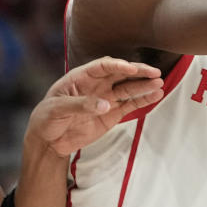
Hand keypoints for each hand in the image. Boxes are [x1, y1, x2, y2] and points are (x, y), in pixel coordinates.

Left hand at [25, 57, 163, 156]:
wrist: (47, 140)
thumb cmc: (47, 117)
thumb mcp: (57, 109)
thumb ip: (80, 105)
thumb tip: (105, 104)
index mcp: (81, 77)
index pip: (103, 66)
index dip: (117, 65)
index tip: (130, 68)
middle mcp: (97, 85)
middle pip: (121, 74)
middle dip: (138, 72)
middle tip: (154, 72)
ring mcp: (106, 99)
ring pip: (129, 89)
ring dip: (144, 86)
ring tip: (160, 84)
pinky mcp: (111, 114)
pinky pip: (129, 105)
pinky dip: (143, 101)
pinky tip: (156, 95)